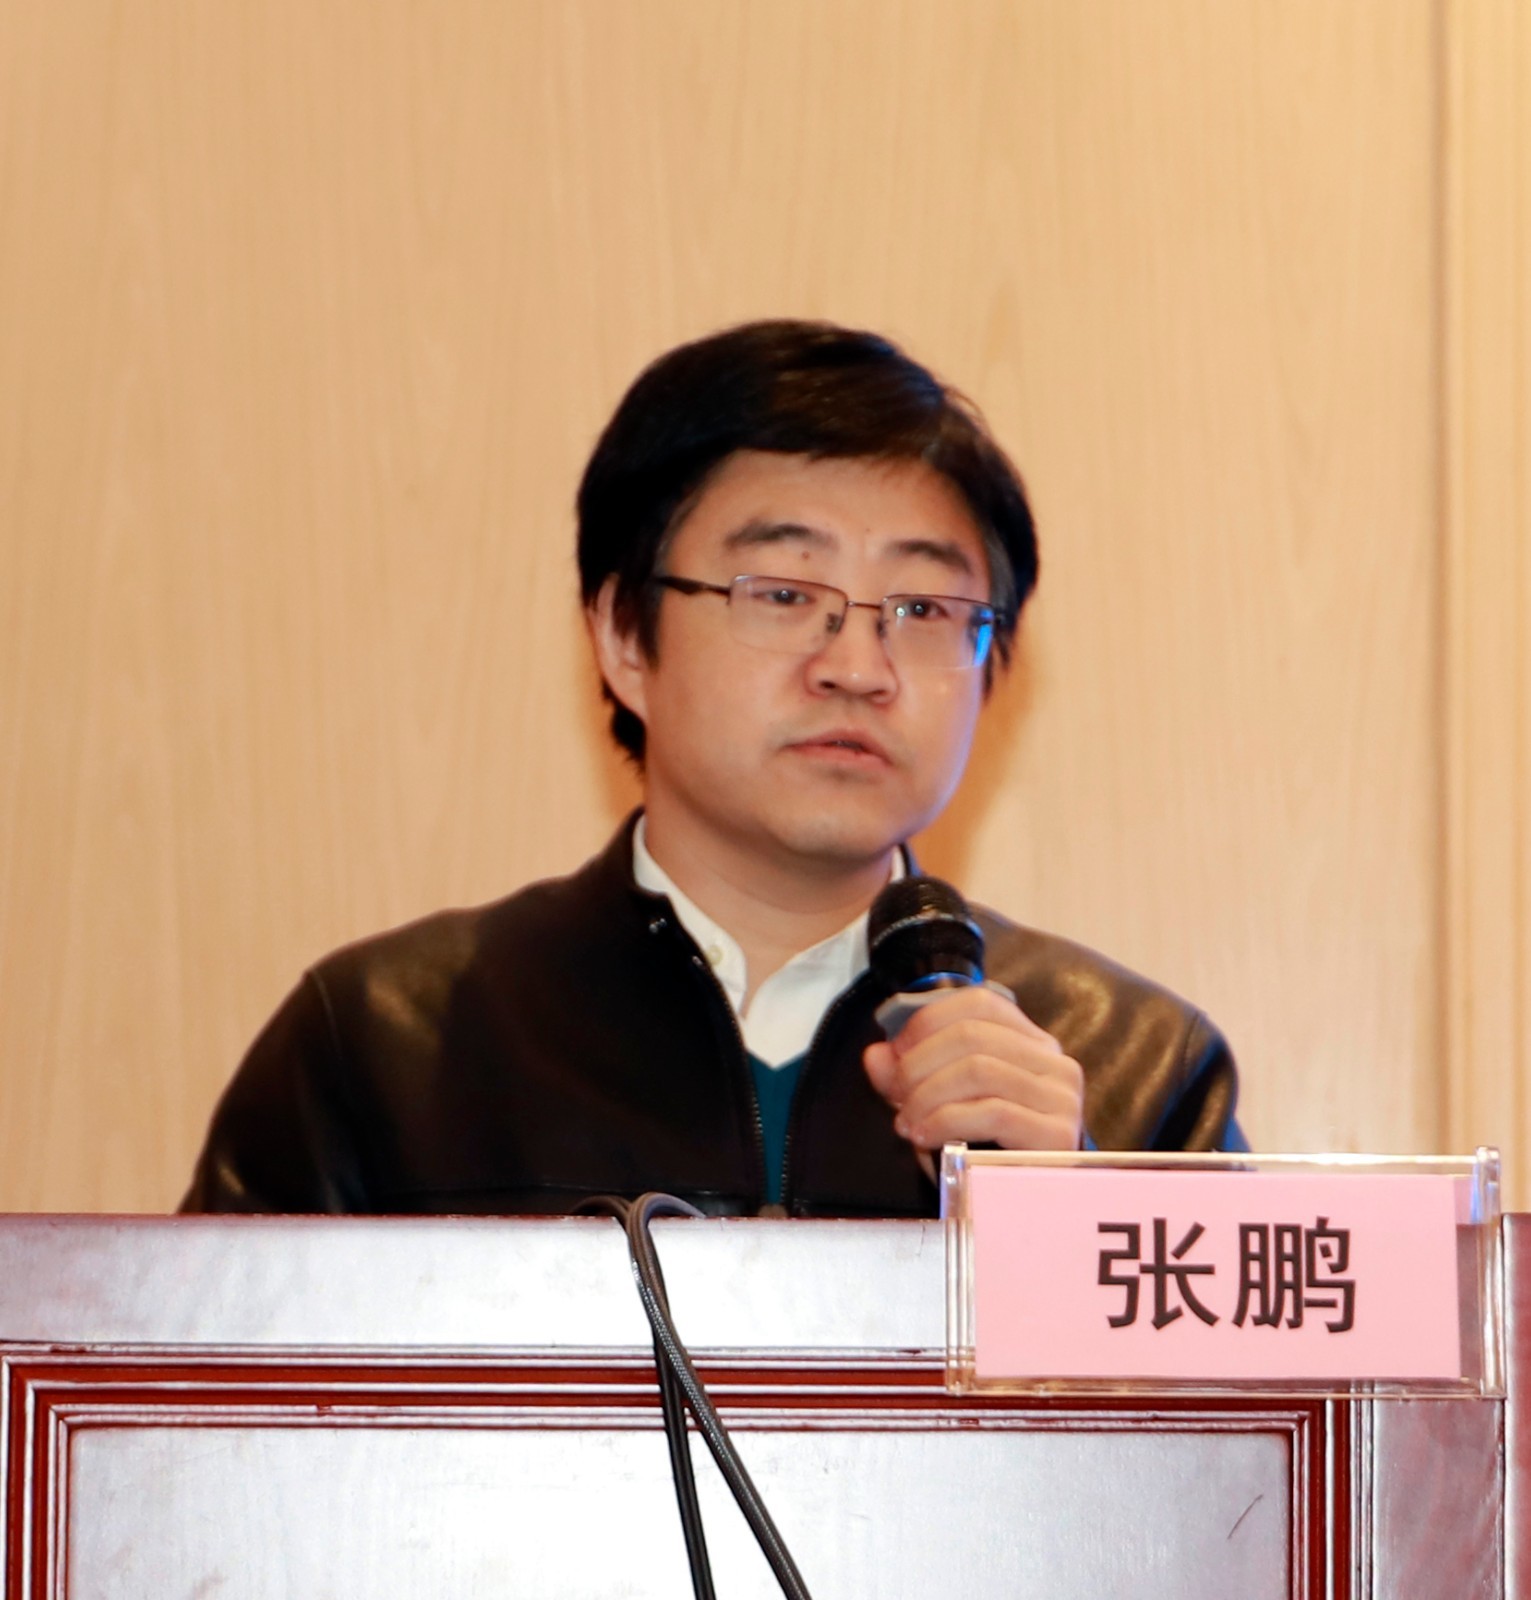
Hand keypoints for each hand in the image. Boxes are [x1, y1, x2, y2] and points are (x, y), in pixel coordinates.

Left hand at [862, 985, 1084, 1166]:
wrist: (1027, 1207)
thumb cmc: (986, 1150)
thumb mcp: (944, 1102)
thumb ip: (911, 1075)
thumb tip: (876, 1056)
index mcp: (1030, 1043)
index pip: (980, 1004)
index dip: (929, 1021)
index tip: (896, 1053)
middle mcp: (1053, 1062)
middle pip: (972, 1035)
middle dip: (919, 1064)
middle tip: (896, 1095)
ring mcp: (1061, 1096)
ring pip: (979, 1069)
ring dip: (928, 1095)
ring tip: (908, 1122)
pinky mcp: (1059, 1134)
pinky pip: (993, 1112)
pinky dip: (947, 1121)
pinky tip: (926, 1137)